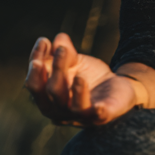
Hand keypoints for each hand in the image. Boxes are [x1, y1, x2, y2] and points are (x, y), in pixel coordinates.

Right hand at [25, 33, 142, 125]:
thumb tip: (59, 38)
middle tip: (61, 51)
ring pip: (73, 107)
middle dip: (55, 71)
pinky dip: (97, 112)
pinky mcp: (103, 116)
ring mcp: (82, 116)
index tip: (43, 41)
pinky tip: (100, 106)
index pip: (35, 83)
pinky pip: (98, 116)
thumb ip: (65, 52)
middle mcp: (61, 112)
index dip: (36, 63)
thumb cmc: (89, 76)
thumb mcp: (76, 62)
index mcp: (48, 99)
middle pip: (52, 92)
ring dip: (75, 91)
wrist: (118, 87)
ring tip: (79, 75)